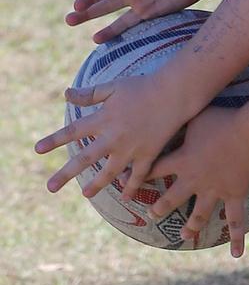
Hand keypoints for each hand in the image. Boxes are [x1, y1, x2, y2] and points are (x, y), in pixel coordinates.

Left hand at [34, 74, 184, 197]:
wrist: (174, 92)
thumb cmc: (143, 86)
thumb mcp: (113, 87)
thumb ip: (90, 94)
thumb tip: (66, 93)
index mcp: (104, 118)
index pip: (73, 131)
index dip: (54, 140)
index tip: (37, 149)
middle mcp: (114, 136)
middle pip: (85, 158)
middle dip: (66, 174)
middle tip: (50, 187)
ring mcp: (131, 148)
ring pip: (109, 172)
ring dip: (96, 185)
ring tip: (85, 193)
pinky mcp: (148, 154)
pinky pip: (138, 176)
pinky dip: (131, 187)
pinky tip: (126, 198)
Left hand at [146, 105, 248, 258]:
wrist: (248, 134)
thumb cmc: (222, 120)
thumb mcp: (197, 116)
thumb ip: (181, 118)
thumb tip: (166, 111)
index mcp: (182, 161)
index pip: (155, 169)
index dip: (140, 175)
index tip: (126, 182)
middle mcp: (194, 180)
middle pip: (172, 197)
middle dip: (160, 207)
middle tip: (151, 213)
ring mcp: (214, 191)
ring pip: (199, 214)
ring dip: (191, 226)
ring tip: (184, 235)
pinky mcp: (234, 195)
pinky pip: (236, 220)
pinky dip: (237, 238)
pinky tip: (236, 254)